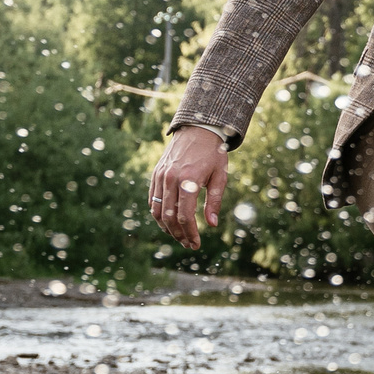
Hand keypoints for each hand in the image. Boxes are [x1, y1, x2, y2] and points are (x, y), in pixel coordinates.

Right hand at [149, 125, 229, 248]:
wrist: (198, 129)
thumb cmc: (213, 154)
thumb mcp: (220, 176)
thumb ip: (214, 201)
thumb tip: (212, 225)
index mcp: (189, 180)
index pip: (185, 216)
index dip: (190, 233)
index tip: (196, 244)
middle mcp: (171, 178)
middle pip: (169, 216)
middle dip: (178, 234)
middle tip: (188, 244)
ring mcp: (161, 176)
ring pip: (157, 210)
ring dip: (166, 227)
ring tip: (178, 236)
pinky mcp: (156, 173)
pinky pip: (153, 199)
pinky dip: (158, 213)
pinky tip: (168, 222)